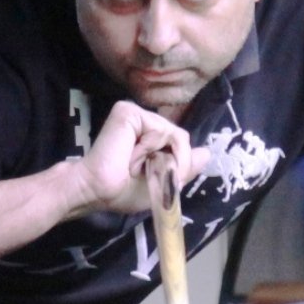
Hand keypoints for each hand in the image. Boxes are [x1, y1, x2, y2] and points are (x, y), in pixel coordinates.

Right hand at [70, 101, 209, 214]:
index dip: (179, 164)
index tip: (162, 180)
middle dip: (175, 164)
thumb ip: (184, 167)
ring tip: (137, 168)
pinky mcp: (129, 112)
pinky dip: (151, 149)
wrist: (97, 190)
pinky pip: (161, 130)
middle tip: (151, 177)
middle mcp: (146, 123)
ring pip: (176, 135)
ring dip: (164, 160)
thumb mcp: (162, 183)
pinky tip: (133, 157)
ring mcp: (138, 114)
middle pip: (181, 139)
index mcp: (151, 138)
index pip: (180, 144)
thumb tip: (207, 153)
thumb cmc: (123, 191)